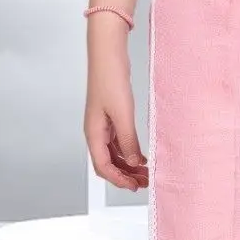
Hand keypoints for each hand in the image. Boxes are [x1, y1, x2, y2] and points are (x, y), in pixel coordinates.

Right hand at [84, 29, 147, 191]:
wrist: (108, 54)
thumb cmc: (110, 79)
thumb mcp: (122, 113)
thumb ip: (127, 139)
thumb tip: (132, 161)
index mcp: (93, 133)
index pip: (102, 166)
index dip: (118, 179)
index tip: (135, 186)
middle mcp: (96, 131)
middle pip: (108, 162)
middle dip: (125, 175)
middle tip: (144, 183)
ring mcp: (103, 124)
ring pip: (114, 153)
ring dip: (128, 164)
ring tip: (145, 172)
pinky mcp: (111, 116)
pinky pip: (119, 141)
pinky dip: (129, 150)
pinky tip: (141, 154)